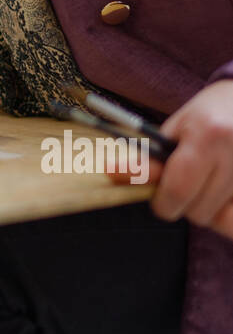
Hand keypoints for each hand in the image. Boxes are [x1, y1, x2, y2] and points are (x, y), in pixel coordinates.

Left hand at [106, 80, 232, 239]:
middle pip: (198, 212)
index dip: (162, 202)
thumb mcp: (176, 128)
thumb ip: (149, 158)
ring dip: (207, 210)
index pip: (177, 189)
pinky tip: (223, 197)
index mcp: (208, 135)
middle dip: (184, 204)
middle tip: (188, 182)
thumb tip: (112, 174)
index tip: (160, 199)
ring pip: (219, 221)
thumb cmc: (209, 113)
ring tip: (208, 184)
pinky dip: (227, 217)